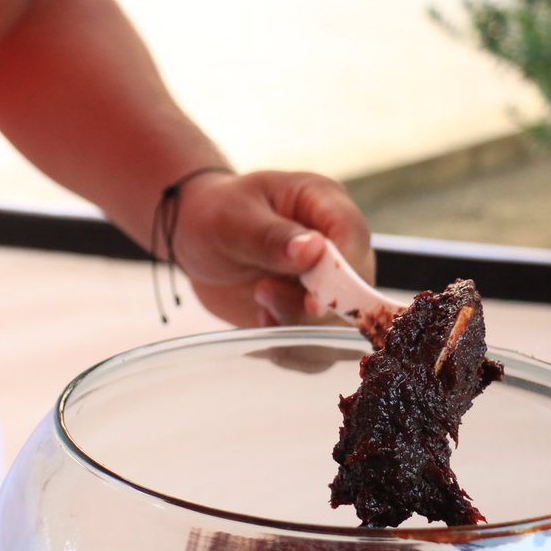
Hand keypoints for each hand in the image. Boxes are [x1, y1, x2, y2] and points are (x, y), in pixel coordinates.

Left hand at [167, 170, 373, 326]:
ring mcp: (327, 282)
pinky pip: (318, 345)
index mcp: (325, 203)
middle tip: (264, 293)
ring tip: (260, 306)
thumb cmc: (214, 213)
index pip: (354, 237)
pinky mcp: (309, 314)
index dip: (342, 275)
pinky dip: (292, 347)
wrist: (194, 237)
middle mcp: (337, 244)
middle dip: (316, 309)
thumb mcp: (231, 218)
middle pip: (356, 288)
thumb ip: (270, 236)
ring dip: (301, 329)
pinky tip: (262, 324)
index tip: (312, 303)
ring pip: (341, 324)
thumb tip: (315, 249)